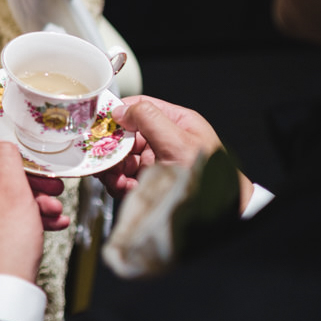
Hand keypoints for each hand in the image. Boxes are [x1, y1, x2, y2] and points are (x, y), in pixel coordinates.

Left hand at [0, 139, 48, 279]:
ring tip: (56, 209)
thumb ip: (5, 158)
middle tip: (53, 183)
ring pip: (0, 201)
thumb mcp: (13, 192)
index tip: (16, 137)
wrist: (2, 297)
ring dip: (31, 202)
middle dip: (27, 181)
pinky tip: (52, 224)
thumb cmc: (5, 246)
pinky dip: (23, 220)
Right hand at [96, 95, 252, 210]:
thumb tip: (121, 109)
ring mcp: (158, 162)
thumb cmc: (209, 176)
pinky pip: (127, 179)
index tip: (100, 122)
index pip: (141, 108)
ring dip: (114, 169)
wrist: (220, 212)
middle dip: (112, 148)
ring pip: (123, 159)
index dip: (119, 114)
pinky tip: (124, 189)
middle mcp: (165, 140)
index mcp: (176, 123)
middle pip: (126, 136)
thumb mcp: (179, 141)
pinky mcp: (152, 182)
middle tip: (103, 158)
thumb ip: (149, 119)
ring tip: (114, 179)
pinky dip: (120, 184)